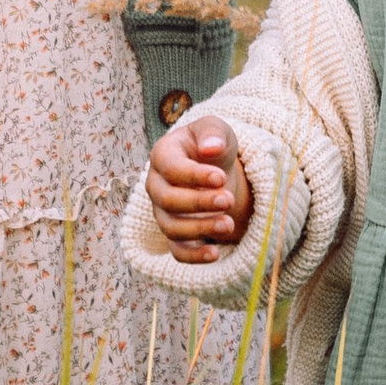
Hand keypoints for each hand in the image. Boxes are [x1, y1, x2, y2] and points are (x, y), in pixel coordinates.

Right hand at [145, 114, 251, 255]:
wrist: (215, 168)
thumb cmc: (212, 145)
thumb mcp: (216, 129)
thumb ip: (213, 133)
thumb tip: (211, 149)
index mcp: (162, 155)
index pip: (170, 168)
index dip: (194, 175)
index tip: (221, 177)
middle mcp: (156, 185)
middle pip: (167, 200)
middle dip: (198, 202)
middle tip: (228, 199)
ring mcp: (163, 212)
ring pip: (171, 228)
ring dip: (200, 229)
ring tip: (229, 224)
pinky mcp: (175, 234)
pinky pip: (177, 251)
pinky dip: (194, 256)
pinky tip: (216, 253)